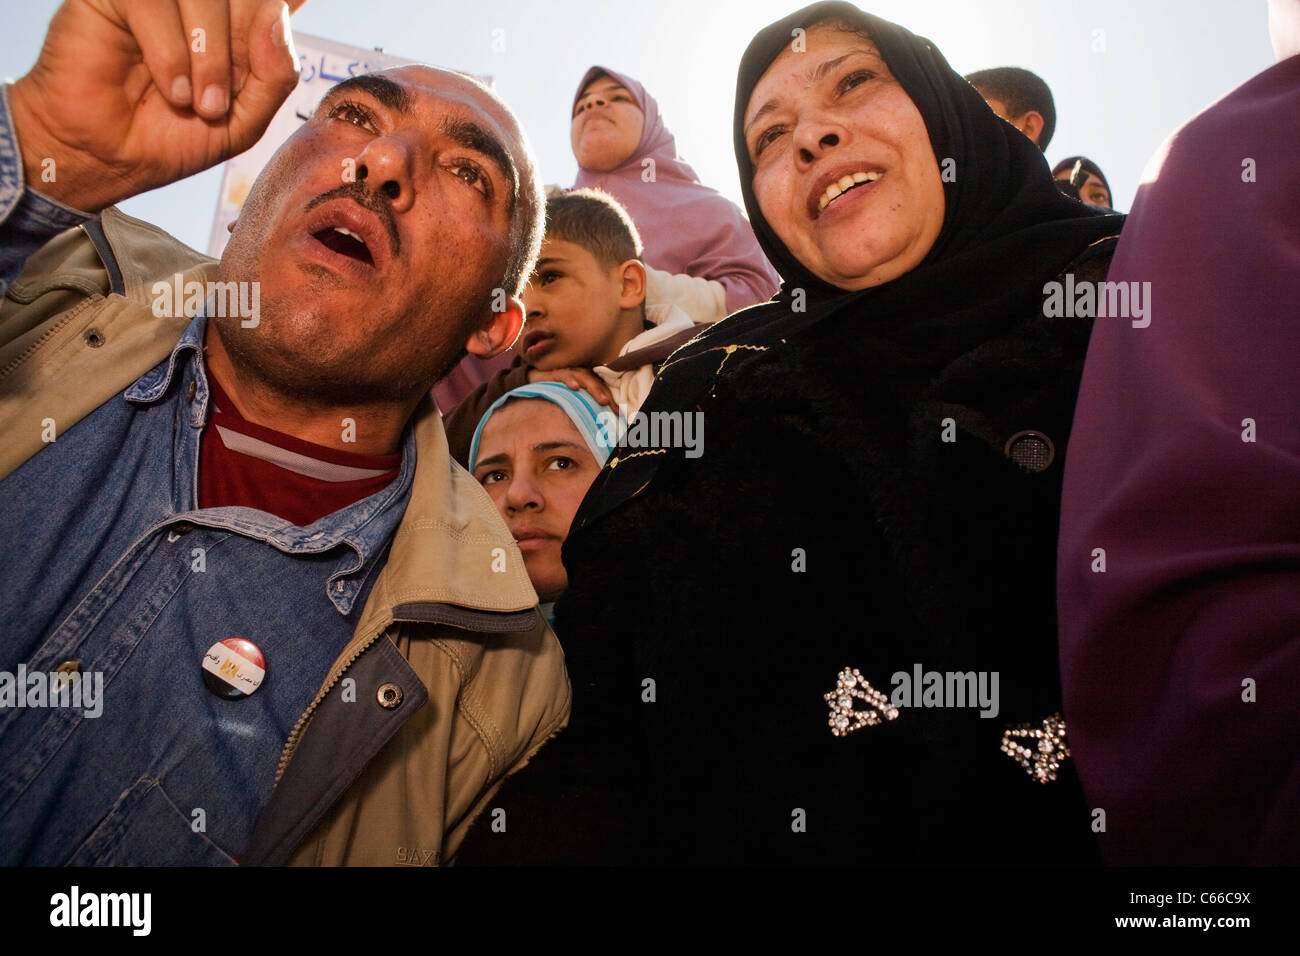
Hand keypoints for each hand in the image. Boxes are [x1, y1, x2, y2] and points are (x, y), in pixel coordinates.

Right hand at [9, 0, 305, 211]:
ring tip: (196, 104)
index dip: (278, 13)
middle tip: (217, 103)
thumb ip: (275, 73)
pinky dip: (171, 55)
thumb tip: (276, 12)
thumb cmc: (172, 137)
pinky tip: (170, 90)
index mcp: (238, 24)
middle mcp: (200, 4)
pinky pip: (154, 3)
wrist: (109, 158)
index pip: (272, 3)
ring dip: (209, 59)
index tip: (261, 67)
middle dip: (242, 52)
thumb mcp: (243, 120)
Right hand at [525, 366, 617, 411]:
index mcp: (587, 380)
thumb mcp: (572, 399)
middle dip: (607, 395)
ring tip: (603, 400)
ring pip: (585, 378)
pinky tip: (575, 387)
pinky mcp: (556, 372)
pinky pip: (564, 375)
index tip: (619, 413)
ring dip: (594, 389)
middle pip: (597, 383)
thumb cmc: (557, 391)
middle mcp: (581, 374)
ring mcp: (569, 372)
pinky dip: (570, 380)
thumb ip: (584, 406)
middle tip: (614, 407)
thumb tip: (597, 423)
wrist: (534, 379)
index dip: (612, 400)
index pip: (603, 388)